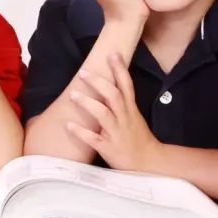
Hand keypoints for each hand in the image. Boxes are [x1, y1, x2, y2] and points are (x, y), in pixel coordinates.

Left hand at [66, 52, 161, 172]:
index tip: (112, 54)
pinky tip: (69, 125)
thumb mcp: (133, 116)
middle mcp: (124, 118)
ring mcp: (116, 133)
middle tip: (83, 72)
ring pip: (103, 114)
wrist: (148, 162)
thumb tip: (107, 86)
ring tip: (73, 94)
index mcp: (130, 110)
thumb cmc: (138, 138)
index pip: (126, 85)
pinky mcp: (109, 148)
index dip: (120, 69)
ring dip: (88, 103)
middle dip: (98, 82)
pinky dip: (81, 132)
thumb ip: (122, 102)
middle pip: (113, 95)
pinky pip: (93, 139)